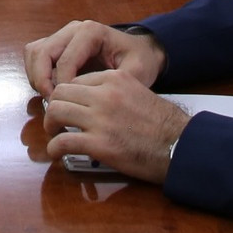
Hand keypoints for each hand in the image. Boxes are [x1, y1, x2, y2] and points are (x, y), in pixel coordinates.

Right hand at [24, 19, 165, 95]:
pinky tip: (49, 90)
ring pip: (34, 52)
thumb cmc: (140, 60)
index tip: (68, 106)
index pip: (65, 60)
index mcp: (91, 32)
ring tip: (50, 98)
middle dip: (42, 80)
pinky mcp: (57, 44)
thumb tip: (89, 96)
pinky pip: (36, 55)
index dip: (62, 86)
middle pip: (42, 52)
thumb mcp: (137, 72)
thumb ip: (116, 83)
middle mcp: (73, 30)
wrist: (141, 52)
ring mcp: (63, 35)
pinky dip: (36, 73)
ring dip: (36, 76)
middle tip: (52, 103)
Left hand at [42, 71, 190, 183]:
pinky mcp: (98, 144)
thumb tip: (94, 103)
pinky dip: (54, 148)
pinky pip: (63, 142)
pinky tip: (57, 153)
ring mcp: (100, 119)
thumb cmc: (166, 125)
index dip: (69, 95)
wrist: (181, 146)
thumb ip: (116, 92)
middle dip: (54, 106)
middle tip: (57, 120)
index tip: (68, 106)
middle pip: (61, 92)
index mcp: (116, 79)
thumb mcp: (140, 93)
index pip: (77, 80)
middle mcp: (105, 95)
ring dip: (50, 124)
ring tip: (56, 134)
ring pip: (56, 112)